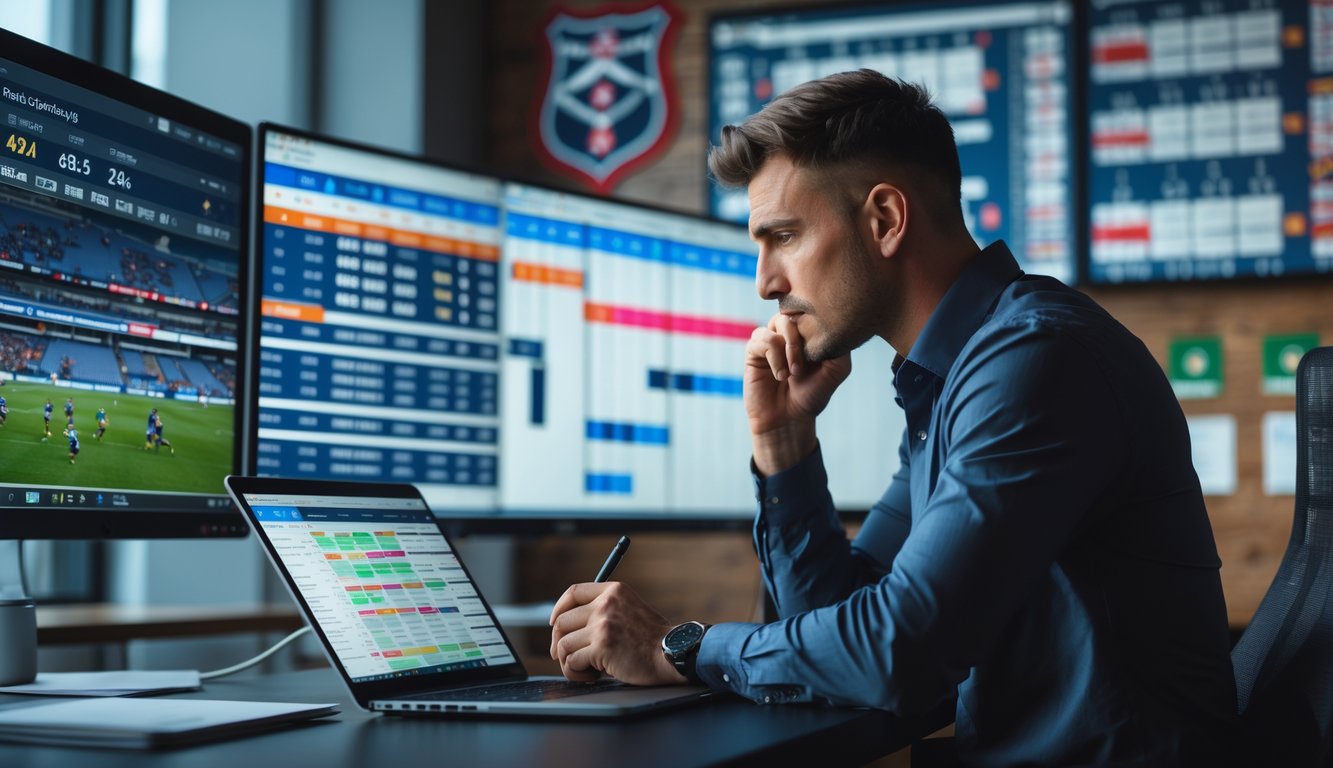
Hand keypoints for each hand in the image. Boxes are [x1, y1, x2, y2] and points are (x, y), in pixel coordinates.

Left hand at [548, 582, 685, 684]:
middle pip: (562, 621)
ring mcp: (603, 625)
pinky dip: (577, 673)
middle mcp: (606, 604)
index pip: (574, 592)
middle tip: (564, 657)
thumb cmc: (653, 639)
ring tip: (586, 669)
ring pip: (564, 644)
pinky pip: (573, 661)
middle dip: (558, 642)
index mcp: (614, 591)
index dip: (559, 608)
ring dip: (569, 662)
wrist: (672, 653)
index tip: (555, 622)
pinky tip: (593, 676)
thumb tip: (571, 626)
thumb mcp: (631, 609)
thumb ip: (605, 610)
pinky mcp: (602, 647)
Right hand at [744, 313, 850, 473]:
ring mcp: (771, 339)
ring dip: (789, 348)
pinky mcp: (754, 350)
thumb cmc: (813, 394)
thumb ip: (840, 345)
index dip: (818, 323)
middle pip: (796, 311)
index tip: (821, 350)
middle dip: (803, 338)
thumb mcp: (837, 369)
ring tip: (793, 373)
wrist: (789, 418)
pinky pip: (762, 338)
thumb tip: (832, 323)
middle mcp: (790, 331)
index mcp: (810, 332)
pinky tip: (780, 375)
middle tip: (804, 366)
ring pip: (778, 322)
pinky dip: (774, 357)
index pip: (814, 310)